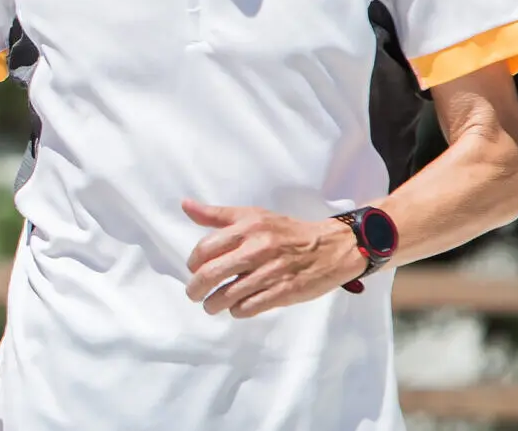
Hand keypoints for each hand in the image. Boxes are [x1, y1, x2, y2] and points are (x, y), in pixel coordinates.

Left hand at [183, 199, 361, 316]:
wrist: (332, 247)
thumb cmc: (287, 231)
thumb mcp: (253, 216)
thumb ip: (217, 215)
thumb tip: (186, 205)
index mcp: (248, 227)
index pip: (205, 248)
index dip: (193, 263)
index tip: (193, 269)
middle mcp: (257, 249)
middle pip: (211, 274)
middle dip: (195, 289)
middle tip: (194, 294)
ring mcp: (271, 272)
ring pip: (228, 295)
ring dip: (214, 304)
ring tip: (212, 305)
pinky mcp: (285, 292)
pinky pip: (250, 307)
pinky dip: (238, 310)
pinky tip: (237, 308)